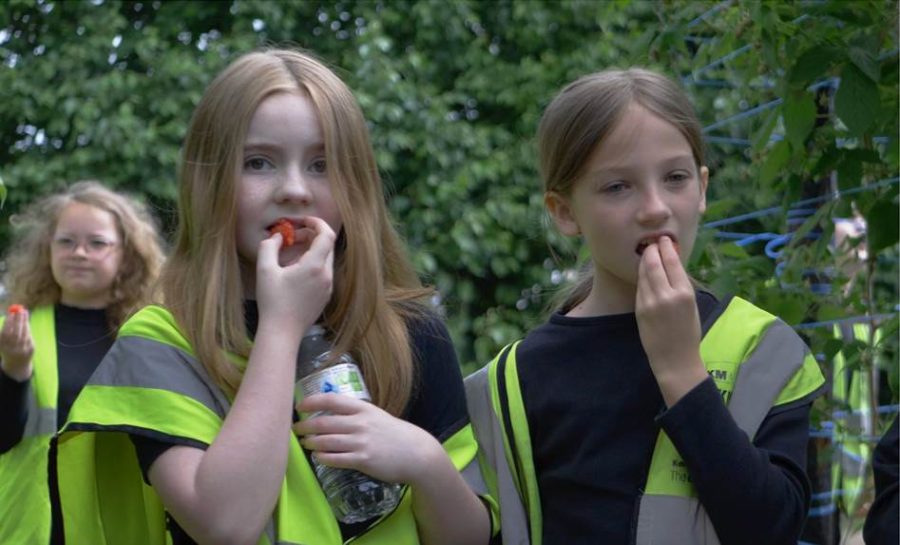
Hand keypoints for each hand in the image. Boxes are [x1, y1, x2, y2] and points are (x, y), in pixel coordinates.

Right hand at [0, 307, 33, 381]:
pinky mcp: (30, 350)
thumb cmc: (8, 347)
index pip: (5, 334)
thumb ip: (7, 328)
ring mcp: (22, 350)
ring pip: (24, 334)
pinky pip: (29, 337)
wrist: (16, 365)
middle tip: (21, 310)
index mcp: (3, 346)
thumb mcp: (3, 340)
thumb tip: (13, 312)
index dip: (8, 323)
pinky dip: (28, 329)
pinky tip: (26, 323)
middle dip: (19, 321)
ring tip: (25, 313)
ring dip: (25, 322)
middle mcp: (12, 349)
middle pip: (16, 333)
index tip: (11, 313)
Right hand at [255, 216, 335, 339]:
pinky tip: (296, 272)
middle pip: (327, 246)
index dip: (317, 223)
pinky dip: (314, 265)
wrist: (282, 332)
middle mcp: (327, 275)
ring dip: (313, 251)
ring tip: (292, 255)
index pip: (327, 235)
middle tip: (294, 236)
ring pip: (326, 260)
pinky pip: (324, 273)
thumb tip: (278, 236)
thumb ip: (269, 246)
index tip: (303, 220)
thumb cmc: (273, 301)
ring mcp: (329, 287)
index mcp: (315, 266)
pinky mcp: (326, 296)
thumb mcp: (265, 270)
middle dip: (313, 236)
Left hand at [293, 394, 443, 485]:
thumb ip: (355, 414)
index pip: (331, 400)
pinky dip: (323, 458)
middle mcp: (360, 423)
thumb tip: (330, 414)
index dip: (312, 402)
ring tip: (306, 443)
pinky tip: (319, 457)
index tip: (299, 406)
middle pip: (324, 422)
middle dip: (305, 426)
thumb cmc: (394, 434)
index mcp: (363, 409)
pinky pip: (336, 459)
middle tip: (296, 429)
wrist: (416, 453)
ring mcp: (361, 442)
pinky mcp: (363, 460)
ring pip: (326, 441)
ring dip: (312, 443)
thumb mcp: (376, 416)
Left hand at [635, 236, 706, 404]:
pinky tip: (642, 270)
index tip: (664, 239)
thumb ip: (681, 285)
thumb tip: (672, 263)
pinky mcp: (640, 309)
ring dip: (644, 261)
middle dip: (652, 250)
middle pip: (655, 264)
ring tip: (646, 252)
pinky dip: (641, 276)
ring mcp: (651, 303)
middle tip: (652, 242)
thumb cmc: (688, 332)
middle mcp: (667, 296)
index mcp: (684, 293)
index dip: (666, 248)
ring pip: (644, 274)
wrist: (675, 358)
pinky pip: (640, 287)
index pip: (672, 263)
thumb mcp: (691, 305)